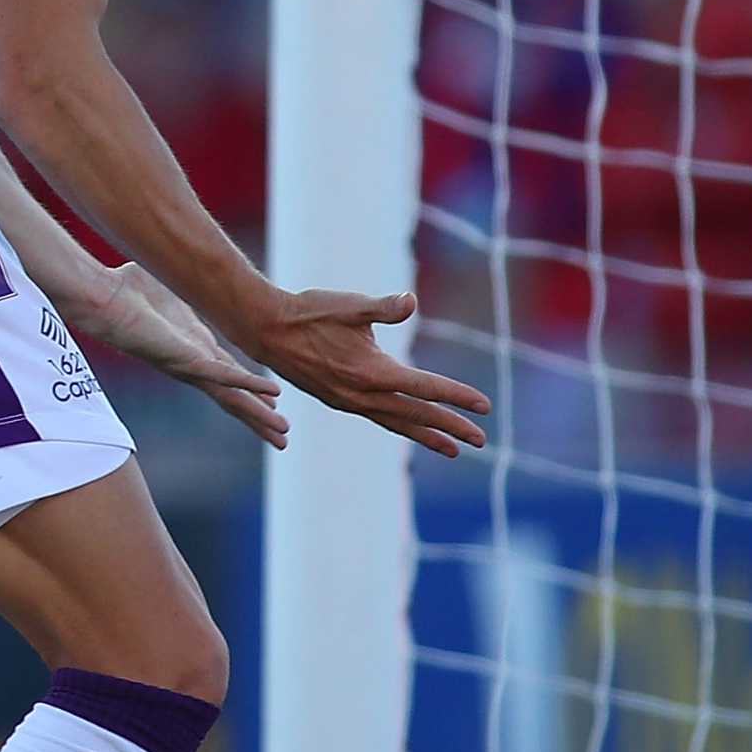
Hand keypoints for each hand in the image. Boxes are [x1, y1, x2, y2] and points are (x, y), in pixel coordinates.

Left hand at [71, 261, 290, 448]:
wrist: (102, 296)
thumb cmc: (125, 290)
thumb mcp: (167, 290)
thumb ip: (181, 292)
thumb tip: (184, 272)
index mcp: (191, 348)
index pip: (229, 377)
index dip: (251, 392)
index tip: (273, 404)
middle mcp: (192, 362)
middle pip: (233, 398)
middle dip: (258, 417)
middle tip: (282, 437)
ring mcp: (189, 364)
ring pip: (232, 396)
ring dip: (258, 413)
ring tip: (282, 432)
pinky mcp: (186, 358)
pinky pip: (224, 374)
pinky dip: (249, 384)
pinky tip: (273, 394)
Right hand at [235, 289, 493, 456]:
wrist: (266, 329)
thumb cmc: (309, 312)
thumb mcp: (349, 305)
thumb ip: (383, 307)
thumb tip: (410, 301)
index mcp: (371, 372)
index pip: (424, 388)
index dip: (457, 396)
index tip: (485, 406)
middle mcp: (362, 395)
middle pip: (416, 415)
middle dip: (450, 428)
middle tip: (481, 440)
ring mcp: (349, 402)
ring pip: (397, 423)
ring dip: (427, 436)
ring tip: (452, 449)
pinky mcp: (339, 400)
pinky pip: (379, 419)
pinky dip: (400, 426)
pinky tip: (408, 426)